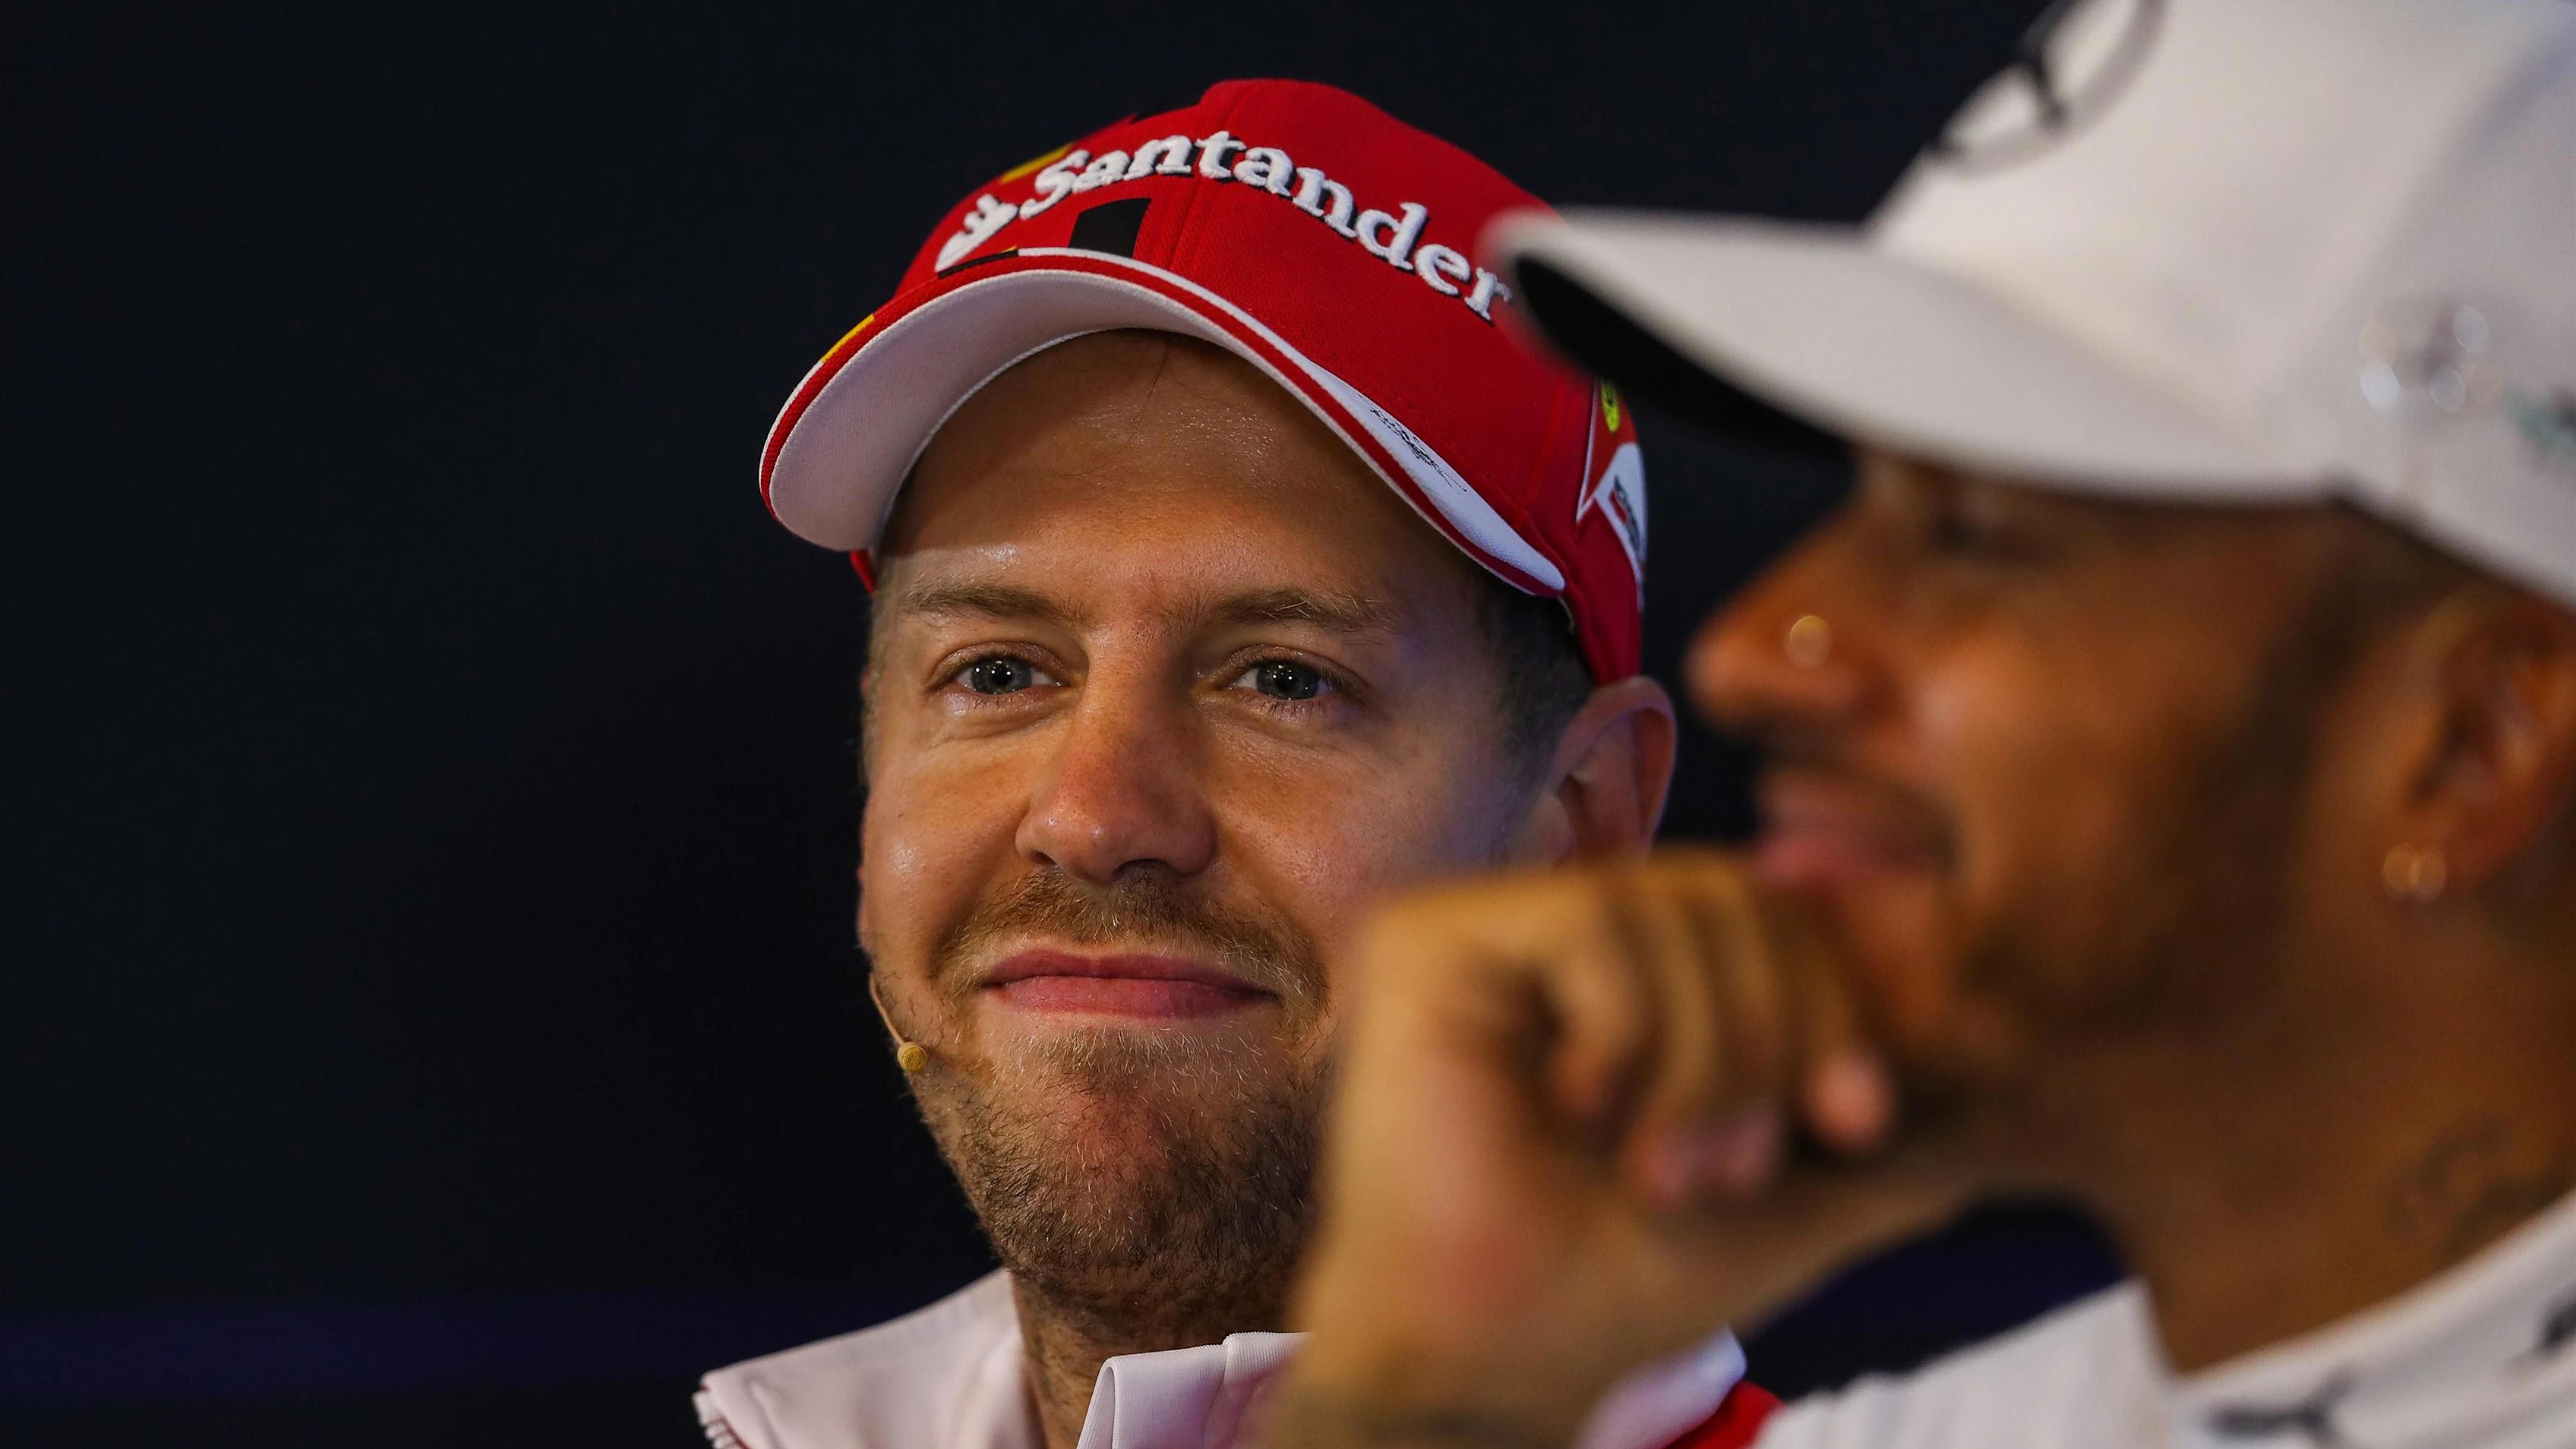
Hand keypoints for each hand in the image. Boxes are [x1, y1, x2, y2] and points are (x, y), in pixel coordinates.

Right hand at [1265, 850, 1972, 1448]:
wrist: (1494, 1360)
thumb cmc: (1620, 1283)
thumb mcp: (1799, 1196)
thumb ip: (1896, 1139)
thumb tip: (2013, 1076)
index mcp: (1635, 968)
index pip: (1776, 911)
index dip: (1836, 1004)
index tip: (1859, 1126)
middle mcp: (1555, 927)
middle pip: (1735, 892)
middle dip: (1771, 1039)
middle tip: (1734, 1170)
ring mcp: (1488, 924)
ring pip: (1668, 906)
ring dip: (1700, 1060)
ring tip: (1659, 1167)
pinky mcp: (1428, 937)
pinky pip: (1594, 922)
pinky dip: (1625, 1036)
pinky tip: (1579, 1114)